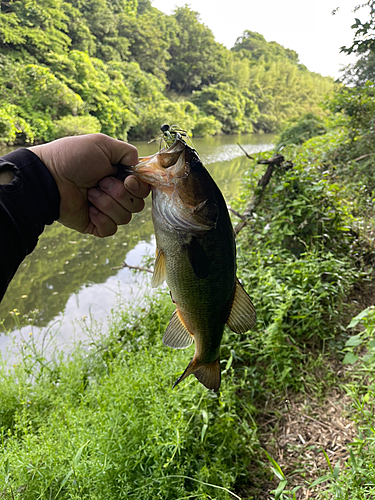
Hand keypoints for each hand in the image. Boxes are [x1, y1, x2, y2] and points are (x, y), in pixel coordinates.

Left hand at [29, 134, 149, 236]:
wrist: (50, 177)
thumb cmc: (73, 158)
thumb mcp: (103, 144)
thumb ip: (127, 151)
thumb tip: (137, 165)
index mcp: (119, 176)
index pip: (143, 189)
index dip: (139, 187)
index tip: (127, 180)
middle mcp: (114, 194)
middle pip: (137, 205)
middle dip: (119, 193)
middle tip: (99, 182)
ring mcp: (105, 210)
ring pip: (125, 217)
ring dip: (107, 204)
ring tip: (89, 193)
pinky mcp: (95, 224)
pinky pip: (110, 229)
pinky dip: (101, 219)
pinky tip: (89, 209)